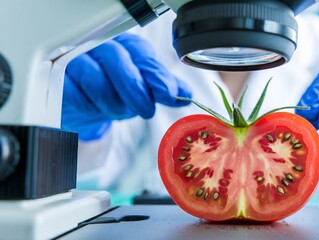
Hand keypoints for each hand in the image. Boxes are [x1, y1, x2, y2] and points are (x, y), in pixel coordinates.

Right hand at [62, 33, 190, 140]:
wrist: (78, 106)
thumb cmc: (112, 90)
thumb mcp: (141, 89)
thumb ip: (161, 88)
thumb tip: (185, 94)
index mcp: (124, 45)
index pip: (141, 54)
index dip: (156, 75)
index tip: (168, 92)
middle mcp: (98, 45)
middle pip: (118, 61)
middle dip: (135, 90)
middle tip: (146, 110)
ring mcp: (73, 59)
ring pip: (96, 80)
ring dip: (112, 104)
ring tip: (116, 111)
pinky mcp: (54, 77)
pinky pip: (74, 94)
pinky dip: (88, 106)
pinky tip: (94, 109)